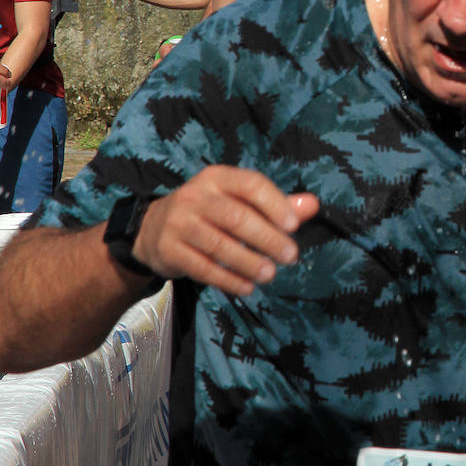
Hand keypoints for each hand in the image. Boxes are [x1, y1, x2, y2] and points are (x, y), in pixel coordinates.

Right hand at [132, 166, 320, 295]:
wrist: (152, 229)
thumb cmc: (209, 213)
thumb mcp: (238, 201)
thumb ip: (276, 204)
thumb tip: (313, 204)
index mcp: (218, 178)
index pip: (251, 185)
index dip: (274, 204)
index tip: (293, 226)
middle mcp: (196, 196)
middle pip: (236, 217)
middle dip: (266, 238)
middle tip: (290, 256)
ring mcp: (179, 222)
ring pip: (219, 244)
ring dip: (248, 262)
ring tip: (270, 275)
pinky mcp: (169, 249)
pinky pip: (202, 267)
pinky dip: (226, 279)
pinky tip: (246, 287)